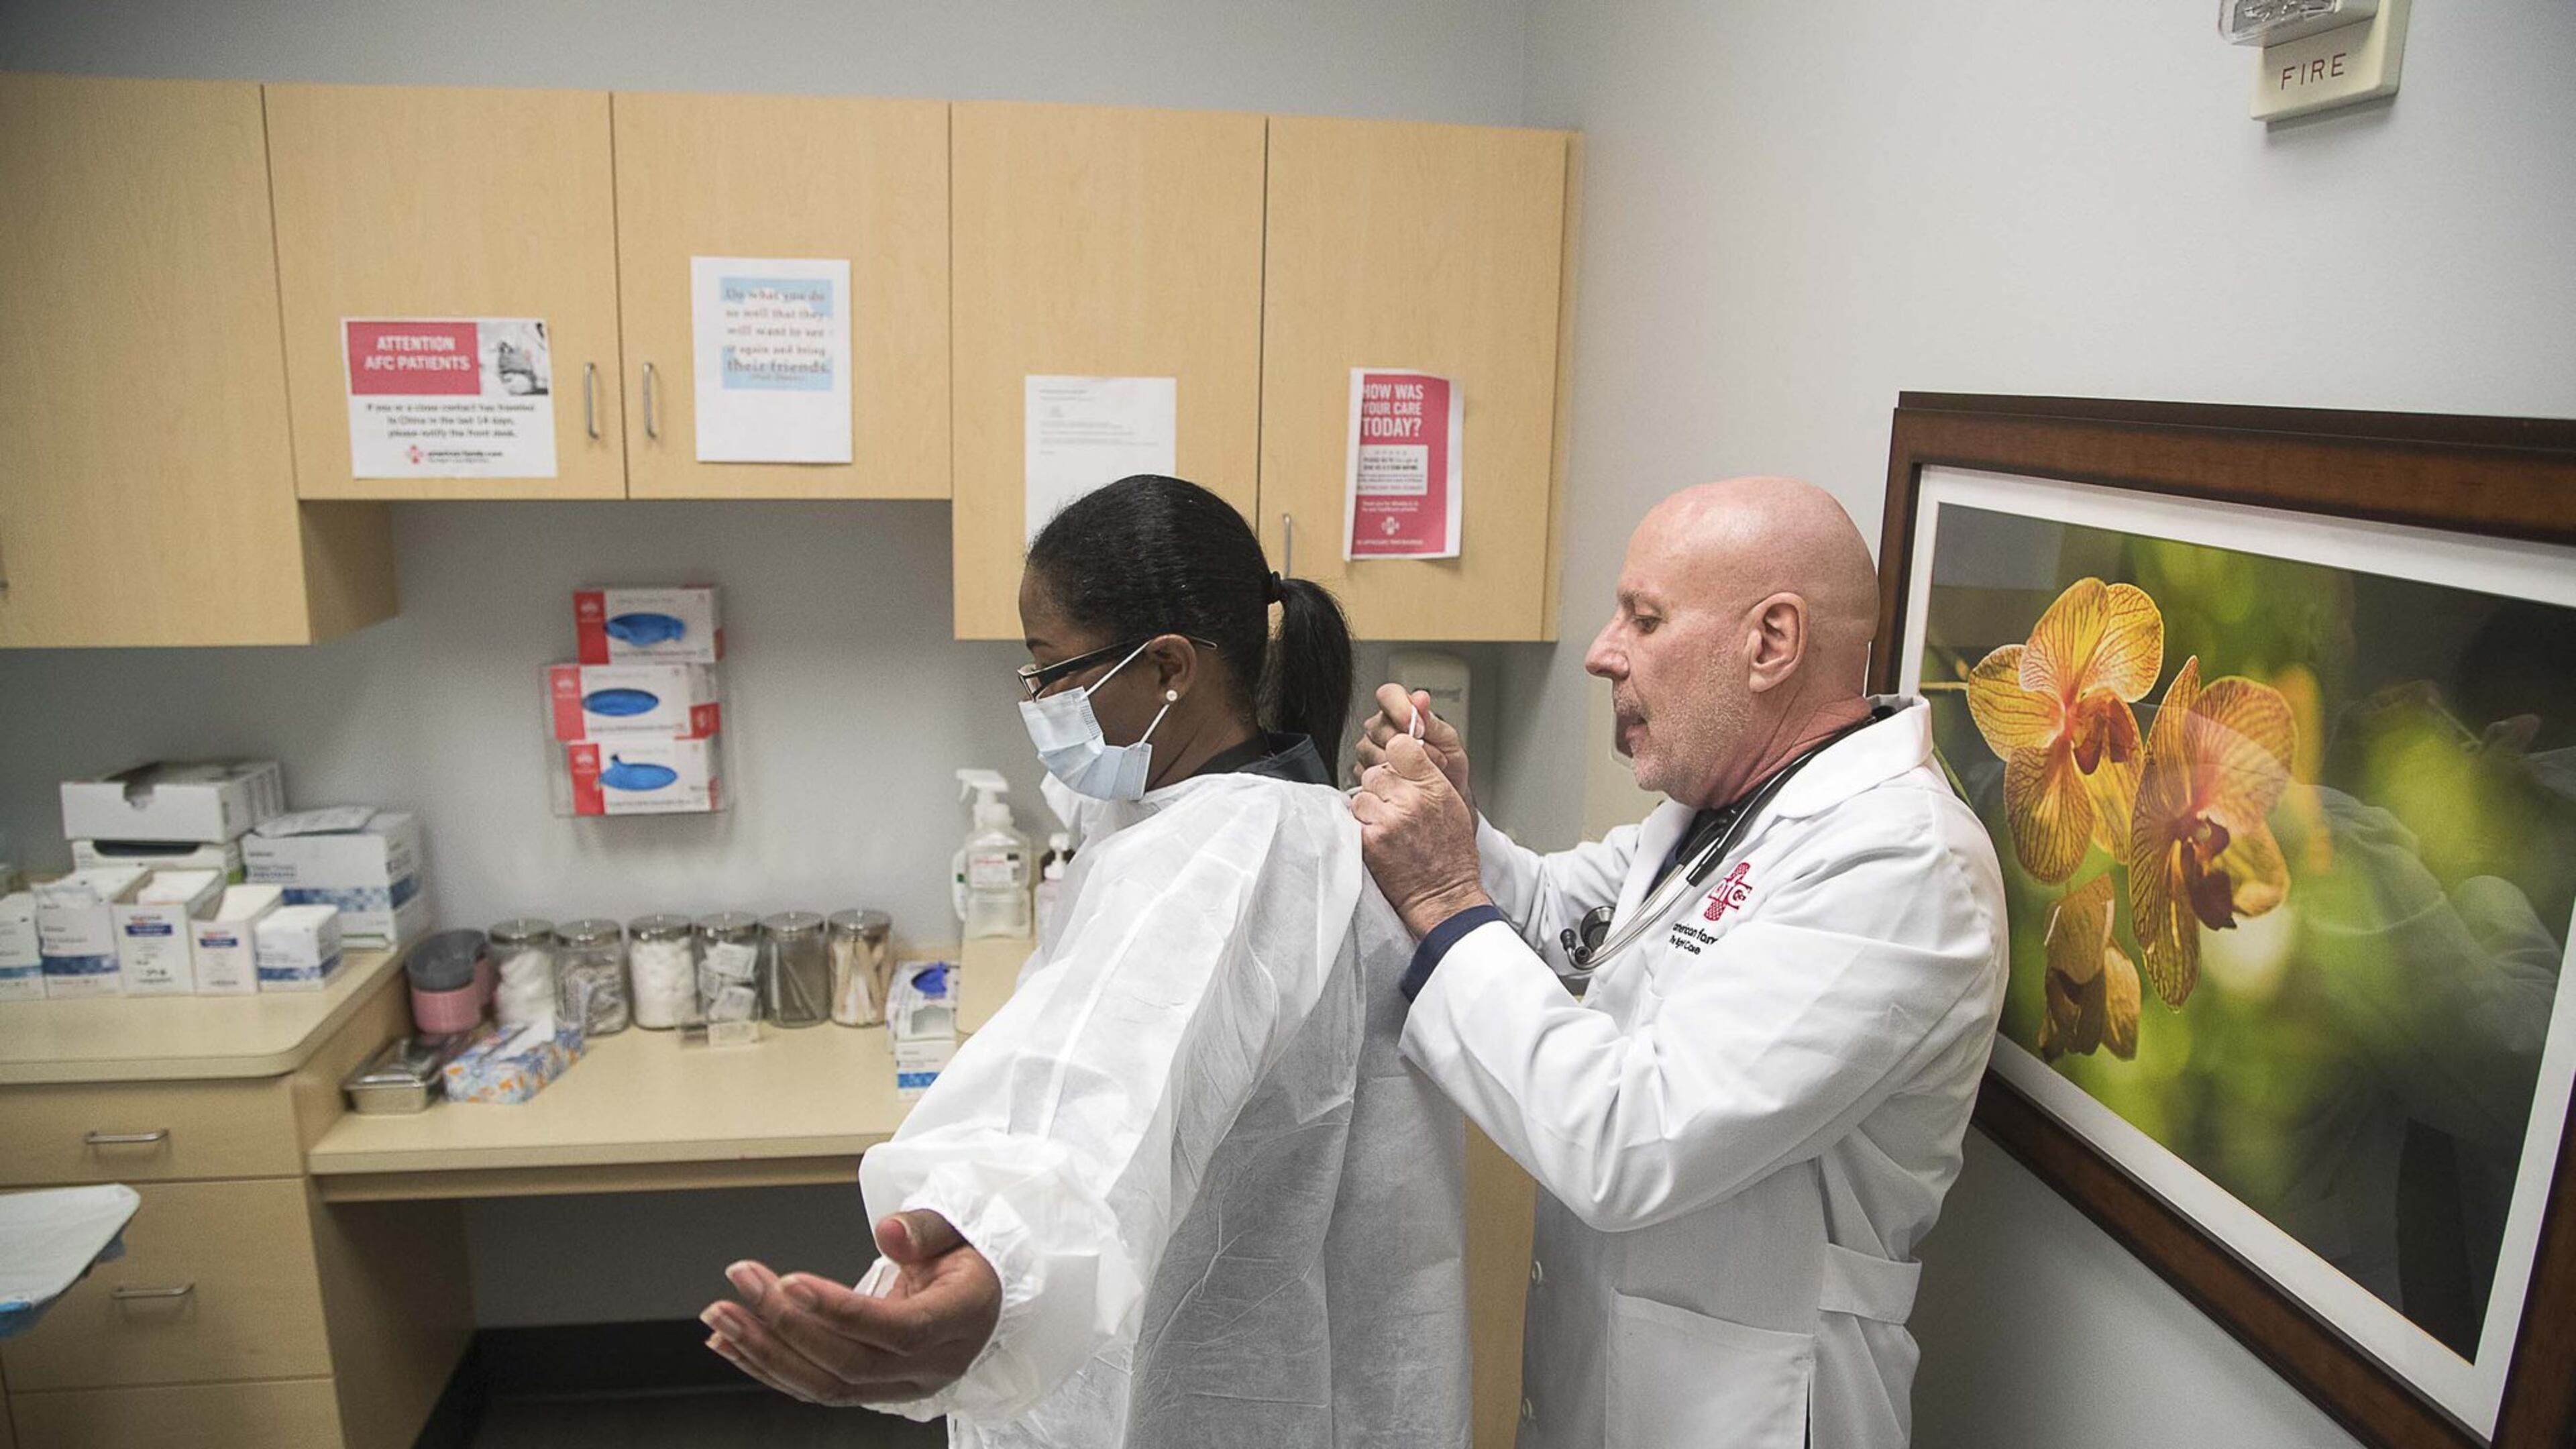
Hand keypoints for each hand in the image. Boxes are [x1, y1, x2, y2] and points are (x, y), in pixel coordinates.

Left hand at [701, 1209, 1000, 1406]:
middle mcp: (931, 1365)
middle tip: (743, 1281)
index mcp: (961, 1321)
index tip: (789, 1283)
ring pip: (825, 1385)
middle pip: (850, 1363)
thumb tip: (888, 1231)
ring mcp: (900, 1386)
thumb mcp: (962, 1227)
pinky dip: (768, 1367)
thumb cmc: (971, 1257)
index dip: (841, 1312)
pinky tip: (732, 1343)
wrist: (984, 1295)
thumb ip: (926, 1228)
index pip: (898, 1330)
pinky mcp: (872, 1391)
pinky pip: (815, 1388)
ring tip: (720, 1315)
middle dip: (787, 1325)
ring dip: (765, 1351)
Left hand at [1352, 733, 1491, 938]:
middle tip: (1395, 809)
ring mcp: (1388, 820)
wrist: (1443, 897)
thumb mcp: (1453, 805)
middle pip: (1375, 772)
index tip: (1396, 765)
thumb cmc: (1451, 855)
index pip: (1400, 746)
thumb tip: (1406, 751)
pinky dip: (1362, 828)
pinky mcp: (1370, 840)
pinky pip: (1353, 819)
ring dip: (1369, 809)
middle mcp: (1411, 800)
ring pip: (1361, 795)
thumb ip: (1428, 776)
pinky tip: (1380, 840)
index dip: (1395, 754)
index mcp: (1434, 787)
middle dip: (1381, 788)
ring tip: (1389, 827)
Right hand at [1354, 684, 1472, 813]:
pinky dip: (1390, 779)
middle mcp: (1379, 727)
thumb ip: (1432, 719)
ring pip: (1371, 751)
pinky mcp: (1362, 772)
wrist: (1444, 798)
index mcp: (1399, 711)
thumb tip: (1420, 698)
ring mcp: (1368, 749)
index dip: (1400, 708)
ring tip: (1419, 771)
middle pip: (1377, 726)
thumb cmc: (1448, 767)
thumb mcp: (1448, 740)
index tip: (1418, 727)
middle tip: (1428, 757)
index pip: (1387, 694)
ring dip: (1398, 765)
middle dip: (1405, 745)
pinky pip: (1368, 772)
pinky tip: (1405, 781)